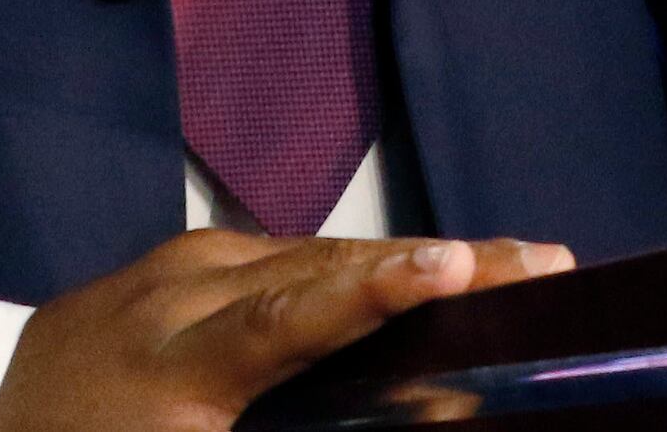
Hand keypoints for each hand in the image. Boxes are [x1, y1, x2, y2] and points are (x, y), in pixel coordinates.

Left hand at [0, 229, 572, 431]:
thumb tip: (425, 412)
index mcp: (167, 365)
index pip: (293, 314)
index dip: (379, 289)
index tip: (456, 265)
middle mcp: (157, 300)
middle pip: (314, 267)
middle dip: (429, 260)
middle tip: (533, 258)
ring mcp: (141, 278)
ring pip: (286, 255)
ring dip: (383, 260)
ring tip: (482, 263)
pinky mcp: (132, 278)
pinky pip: (239, 262)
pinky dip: (311, 271)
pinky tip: (373, 277)